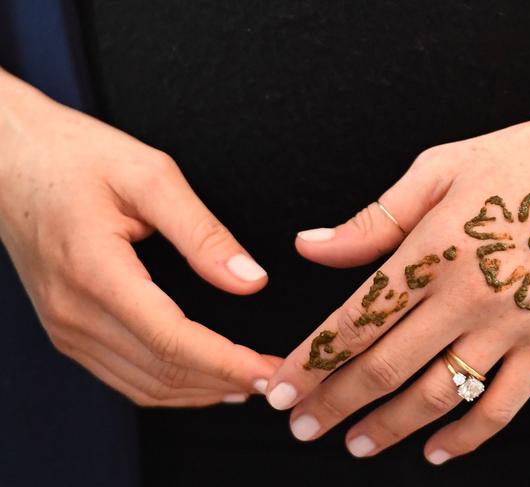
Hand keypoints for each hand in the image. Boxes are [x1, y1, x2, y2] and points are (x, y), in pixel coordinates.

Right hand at [0, 68, 279, 405]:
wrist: (8, 157)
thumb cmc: (75, 156)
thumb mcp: (149, 176)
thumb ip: (202, 233)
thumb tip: (249, 281)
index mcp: (95, 270)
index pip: (171, 338)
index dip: (226, 362)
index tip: (270, 371)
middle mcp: (74, 311)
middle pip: (161, 370)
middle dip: (224, 380)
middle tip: (276, 377)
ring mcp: (65, 326)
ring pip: (143, 384)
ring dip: (200, 390)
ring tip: (248, 384)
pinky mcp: (67, 328)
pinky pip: (123, 376)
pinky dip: (169, 385)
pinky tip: (201, 380)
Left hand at [266, 51, 529, 461]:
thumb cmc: (518, 159)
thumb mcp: (437, 170)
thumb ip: (372, 220)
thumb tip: (308, 246)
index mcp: (431, 249)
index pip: (354, 320)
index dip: (311, 361)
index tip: (280, 390)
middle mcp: (467, 294)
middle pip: (385, 366)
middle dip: (334, 403)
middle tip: (300, 427)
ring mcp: (513, 323)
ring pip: (437, 394)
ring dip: (389, 427)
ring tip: (354, 445)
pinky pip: (504, 405)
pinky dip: (467, 437)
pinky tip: (435, 451)